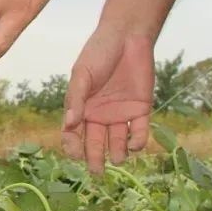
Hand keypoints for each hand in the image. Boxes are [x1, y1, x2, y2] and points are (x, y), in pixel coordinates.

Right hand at [62, 31, 154, 173]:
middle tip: (97, 174)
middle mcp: (99, 115)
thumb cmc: (98, 53)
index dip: (73, 146)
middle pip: (96, 143)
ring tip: (118, 159)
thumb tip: (70, 124)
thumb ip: (76, 99)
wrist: (128, 37)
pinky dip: (138, 140)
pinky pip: (139, 131)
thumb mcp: (82, 75)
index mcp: (81, 108)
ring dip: (118, 153)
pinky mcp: (141, 110)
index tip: (75, 156)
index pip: (73, 134)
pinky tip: (134, 145)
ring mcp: (121, 114)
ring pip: (118, 141)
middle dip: (95, 158)